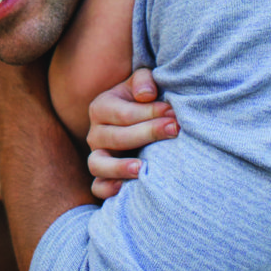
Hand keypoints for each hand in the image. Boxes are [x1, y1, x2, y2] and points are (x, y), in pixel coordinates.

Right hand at [86, 67, 178, 198]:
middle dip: (147, 134)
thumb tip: (146, 95)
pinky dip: (107, 189)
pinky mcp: (103, 177)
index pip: (124, 113)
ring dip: (119, 167)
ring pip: (98, 164)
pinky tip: (124, 189)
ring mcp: (97, 156)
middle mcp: (95, 133)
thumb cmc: (144, 100)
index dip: (150, 113)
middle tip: (174, 130)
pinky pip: (98, 187)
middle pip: (116, 137)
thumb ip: (144, 80)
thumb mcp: (143, 83)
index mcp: (101, 107)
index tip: (174, 114)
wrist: (141, 122)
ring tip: (142, 168)